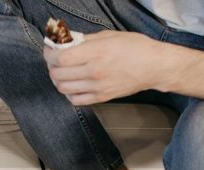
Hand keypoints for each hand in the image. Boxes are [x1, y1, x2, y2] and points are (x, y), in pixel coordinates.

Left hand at [45, 31, 165, 105]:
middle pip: (58, 74)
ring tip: (63, 72)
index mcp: (96, 53)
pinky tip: (73, 84)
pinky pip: (75, 100)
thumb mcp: (109, 36)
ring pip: (63, 88)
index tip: (50, 49)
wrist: (154, 67)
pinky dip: (69, 93)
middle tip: (55, 60)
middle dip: (51, 66)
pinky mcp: (102, 97)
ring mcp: (97, 87)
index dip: (49, 53)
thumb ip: (85, 40)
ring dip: (58, 80)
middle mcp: (94, 71)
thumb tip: (66, 42)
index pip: (60, 58)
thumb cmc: (135, 47)